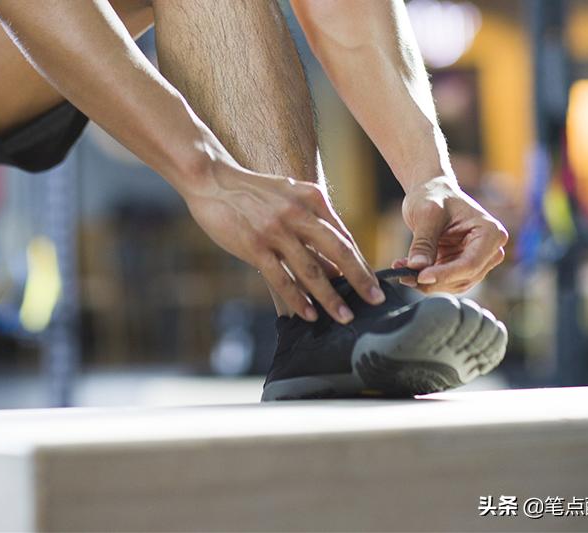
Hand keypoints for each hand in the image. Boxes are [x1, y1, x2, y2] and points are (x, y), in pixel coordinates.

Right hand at [182, 161, 383, 322]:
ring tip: (345, 316)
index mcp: (312, 198)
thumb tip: (333, 259)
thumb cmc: (252, 192)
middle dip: (360, 279)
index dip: (361, 262)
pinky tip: (308, 314)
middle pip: (338, 252)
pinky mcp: (255, 246)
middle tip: (376, 300)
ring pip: (312, 270)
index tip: (374, 282)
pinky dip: (297, 300)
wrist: (212, 180)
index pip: (344, 236)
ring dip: (330, 297)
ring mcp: (276, 230)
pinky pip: (281, 279)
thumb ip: (311, 221)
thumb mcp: (289, 195)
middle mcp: (298, 213)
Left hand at [395, 176, 508, 292]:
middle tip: (405, 275)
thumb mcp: (426, 214)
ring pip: (454, 284)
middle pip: (464, 278)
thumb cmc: (433, 195)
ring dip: (427, 283)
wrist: (431, 191)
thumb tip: (417, 267)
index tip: (420, 276)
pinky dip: (425, 279)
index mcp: (491, 232)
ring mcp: (477, 259)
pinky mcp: (462, 266)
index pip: (470, 264)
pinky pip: (445, 280)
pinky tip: (406, 269)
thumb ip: (423, 242)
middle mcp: (490, 249)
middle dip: (433, 280)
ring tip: (402, 270)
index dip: (445, 274)